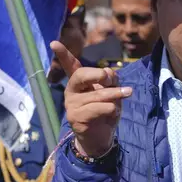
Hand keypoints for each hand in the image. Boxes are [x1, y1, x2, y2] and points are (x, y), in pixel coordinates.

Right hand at [51, 41, 130, 156]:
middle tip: (109, 77)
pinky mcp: (76, 118)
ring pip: (97, 94)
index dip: (62, 54)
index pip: (70, 66)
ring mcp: (72, 105)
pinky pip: (99, 108)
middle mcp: (72, 92)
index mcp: (79, 83)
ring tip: (127, 93)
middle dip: (98, 74)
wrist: (100, 139)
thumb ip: (110, 81)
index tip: (54, 42)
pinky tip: (112, 113)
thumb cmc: (105, 113)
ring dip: (115, 94)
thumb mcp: (111, 93)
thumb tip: (108, 74)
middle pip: (80, 75)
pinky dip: (112, 109)